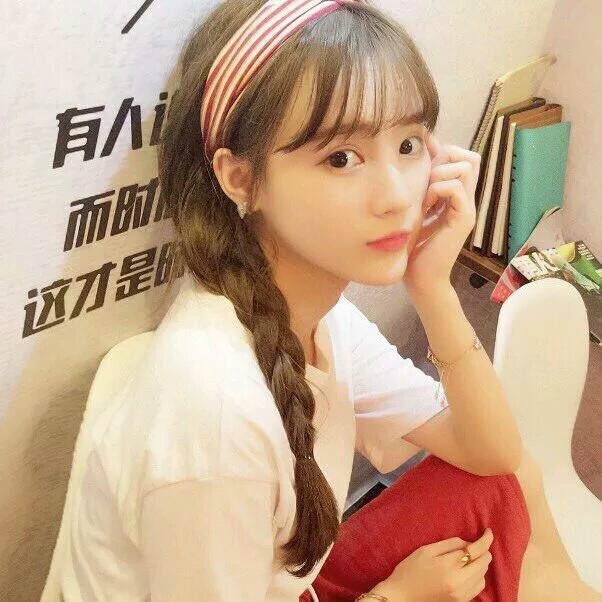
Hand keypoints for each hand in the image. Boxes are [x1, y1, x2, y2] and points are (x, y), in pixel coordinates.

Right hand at [370, 528, 493, 601]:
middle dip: (484, 551)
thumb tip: (468, 543)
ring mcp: (461, 595)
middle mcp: (458, 582)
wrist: (401, 597)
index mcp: (448, 566)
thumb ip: (449, 544)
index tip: (489, 532)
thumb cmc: (410, 570)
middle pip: (483, 563)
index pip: (475, 550)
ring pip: (483, 577)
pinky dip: (478, 577)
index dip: (486, 540)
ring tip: (470, 557)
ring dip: (481, 564)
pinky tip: (468, 571)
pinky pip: (477, 588)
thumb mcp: (426, 550)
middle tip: (476, 543)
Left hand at [402, 133, 480, 296]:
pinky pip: (455, 188)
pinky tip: (426, 206)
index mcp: (456, 197)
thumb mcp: (413, 209)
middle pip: (470, 158)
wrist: (420, 279)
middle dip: (444, 159)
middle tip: (425, 180)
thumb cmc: (412, 247)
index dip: (443, 151)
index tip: (421, 161)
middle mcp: (466, 200)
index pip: (462, 158)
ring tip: (425, 196)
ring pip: (466, 167)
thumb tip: (411, 162)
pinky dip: (436, 190)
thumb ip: (418, 188)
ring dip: (439, 175)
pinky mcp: (464, 219)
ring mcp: (467, 208)